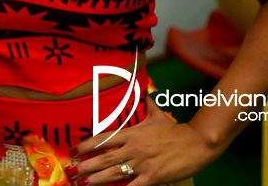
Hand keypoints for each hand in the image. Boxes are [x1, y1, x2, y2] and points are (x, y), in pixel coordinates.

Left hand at [67, 96, 218, 184]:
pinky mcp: (152, 177)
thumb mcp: (157, 115)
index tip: (73, 151)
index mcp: (131, 133)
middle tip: (70, 171)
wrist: (197, 143)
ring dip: (96, 179)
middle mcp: (133, 148)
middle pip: (104, 157)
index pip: (103, 139)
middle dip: (85, 166)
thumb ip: (147, 104)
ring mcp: (142, 163)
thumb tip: (143, 91)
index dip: (86, 146)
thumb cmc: (176, 131)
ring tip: (81, 183)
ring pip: (113, 172)